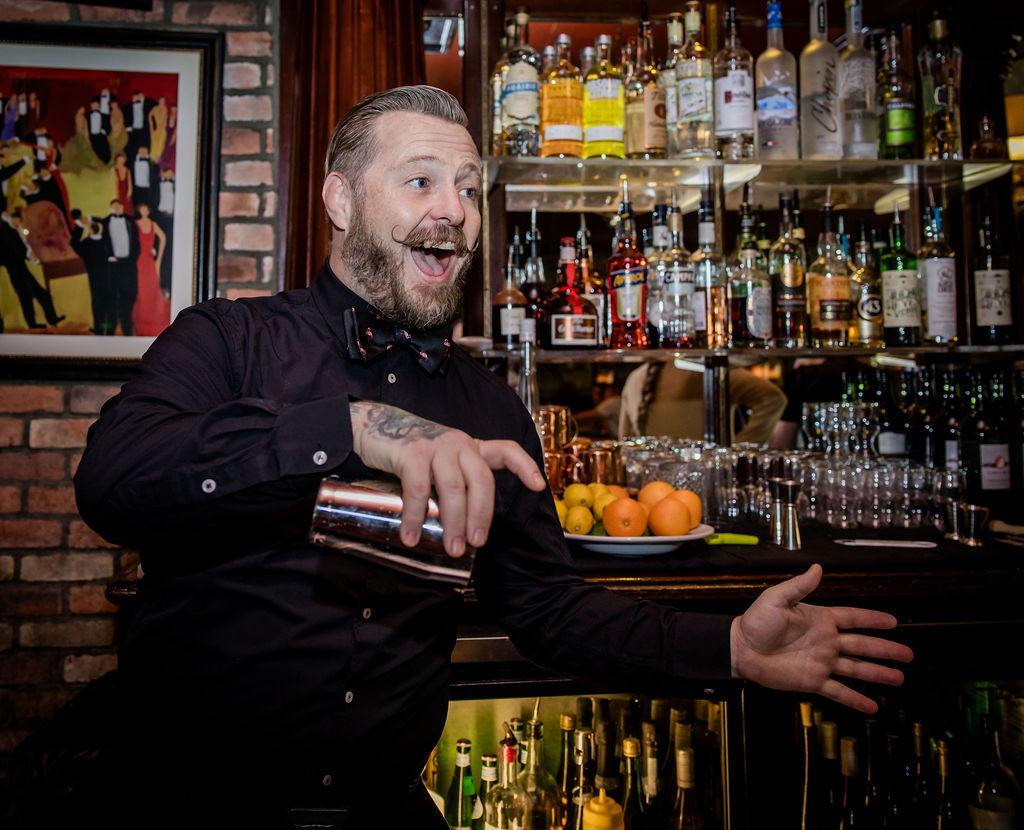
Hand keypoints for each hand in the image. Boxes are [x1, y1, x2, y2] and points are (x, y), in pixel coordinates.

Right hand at [350, 401, 546, 556]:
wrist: (375, 426)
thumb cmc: (413, 452)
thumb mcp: (442, 462)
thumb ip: (455, 485)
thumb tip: (461, 530)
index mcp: (471, 447)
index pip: (506, 450)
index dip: (524, 466)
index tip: (538, 486)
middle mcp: (459, 444)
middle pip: (481, 481)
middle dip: (481, 515)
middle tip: (476, 542)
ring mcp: (436, 447)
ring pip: (453, 488)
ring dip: (453, 522)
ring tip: (451, 548)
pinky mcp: (411, 453)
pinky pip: (418, 489)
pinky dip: (416, 517)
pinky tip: (413, 536)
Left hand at [730, 564, 913, 713]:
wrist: (740, 649)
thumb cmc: (755, 622)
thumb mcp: (776, 599)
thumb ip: (799, 586)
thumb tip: (817, 568)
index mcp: (819, 619)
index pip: (853, 618)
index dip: (873, 619)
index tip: (893, 621)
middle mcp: (825, 641)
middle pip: (863, 645)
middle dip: (886, 649)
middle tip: (908, 654)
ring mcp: (821, 662)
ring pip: (856, 669)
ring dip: (878, 674)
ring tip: (899, 678)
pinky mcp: (812, 681)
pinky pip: (838, 692)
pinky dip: (855, 700)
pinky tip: (872, 707)